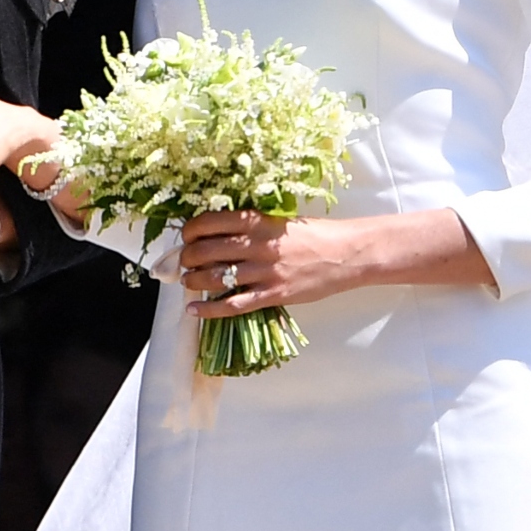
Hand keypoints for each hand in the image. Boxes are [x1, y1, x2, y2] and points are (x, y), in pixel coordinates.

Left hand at [176, 207, 495, 318]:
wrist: (347, 254)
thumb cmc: (315, 235)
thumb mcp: (280, 221)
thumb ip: (251, 226)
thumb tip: (220, 233)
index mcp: (257, 221)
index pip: (210, 222)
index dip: (190, 230)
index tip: (185, 235)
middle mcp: (255, 245)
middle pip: (205, 250)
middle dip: (186, 256)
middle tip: (183, 260)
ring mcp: (263, 272)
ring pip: (213, 277)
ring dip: (192, 280)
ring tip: (187, 282)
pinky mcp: (271, 294)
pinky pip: (232, 304)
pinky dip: (208, 308)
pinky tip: (194, 309)